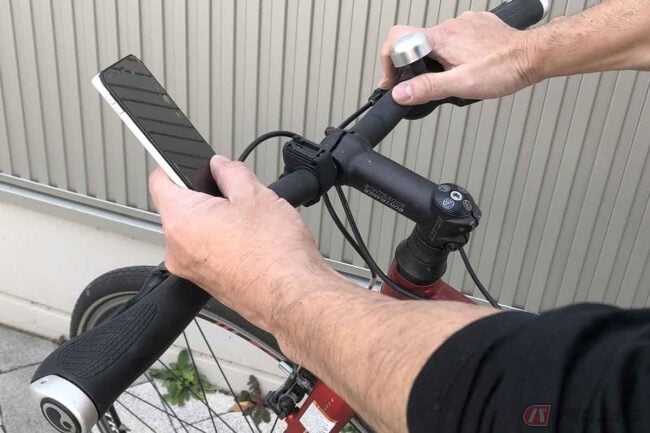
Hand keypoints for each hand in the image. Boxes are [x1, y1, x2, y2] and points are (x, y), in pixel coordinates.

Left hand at [149, 155, 331, 328]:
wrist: (293, 297)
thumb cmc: (275, 254)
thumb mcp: (256, 194)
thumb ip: (231, 172)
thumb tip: (221, 165)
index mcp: (180, 221)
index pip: (160, 180)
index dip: (177, 164)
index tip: (195, 163)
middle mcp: (178, 250)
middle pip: (182, 207)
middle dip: (208, 195)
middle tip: (239, 193)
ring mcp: (193, 270)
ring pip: (198, 231)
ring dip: (219, 221)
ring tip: (253, 221)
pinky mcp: (210, 284)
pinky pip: (210, 253)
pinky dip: (226, 243)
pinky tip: (254, 242)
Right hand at [378, 12, 539, 104]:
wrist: (535, 56)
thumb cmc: (504, 67)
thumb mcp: (461, 85)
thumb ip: (427, 88)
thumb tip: (400, 93)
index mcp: (441, 38)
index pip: (398, 38)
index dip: (389, 61)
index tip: (394, 80)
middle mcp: (450, 26)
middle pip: (415, 43)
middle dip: (414, 67)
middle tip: (423, 86)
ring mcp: (464, 24)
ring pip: (436, 42)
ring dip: (435, 61)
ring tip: (451, 78)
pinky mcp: (476, 26)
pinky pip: (454, 38)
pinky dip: (453, 54)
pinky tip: (466, 66)